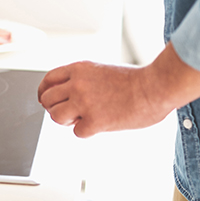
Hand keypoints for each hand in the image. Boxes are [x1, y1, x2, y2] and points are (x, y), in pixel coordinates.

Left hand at [37, 43, 199, 137]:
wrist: (155, 87)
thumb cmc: (136, 81)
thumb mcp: (102, 70)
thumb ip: (83, 80)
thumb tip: (69, 94)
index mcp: (79, 69)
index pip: (48, 80)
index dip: (44, 92)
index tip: (46, 100)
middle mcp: (77, 84)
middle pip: (47, 100)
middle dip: (55, 108)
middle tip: (68, 113)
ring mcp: (84, 102)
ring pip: (56, 116)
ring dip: (67, 121)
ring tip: (82, 118)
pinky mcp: (94, 120)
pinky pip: (77, 132)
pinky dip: (87, 131)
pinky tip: (100, 124)